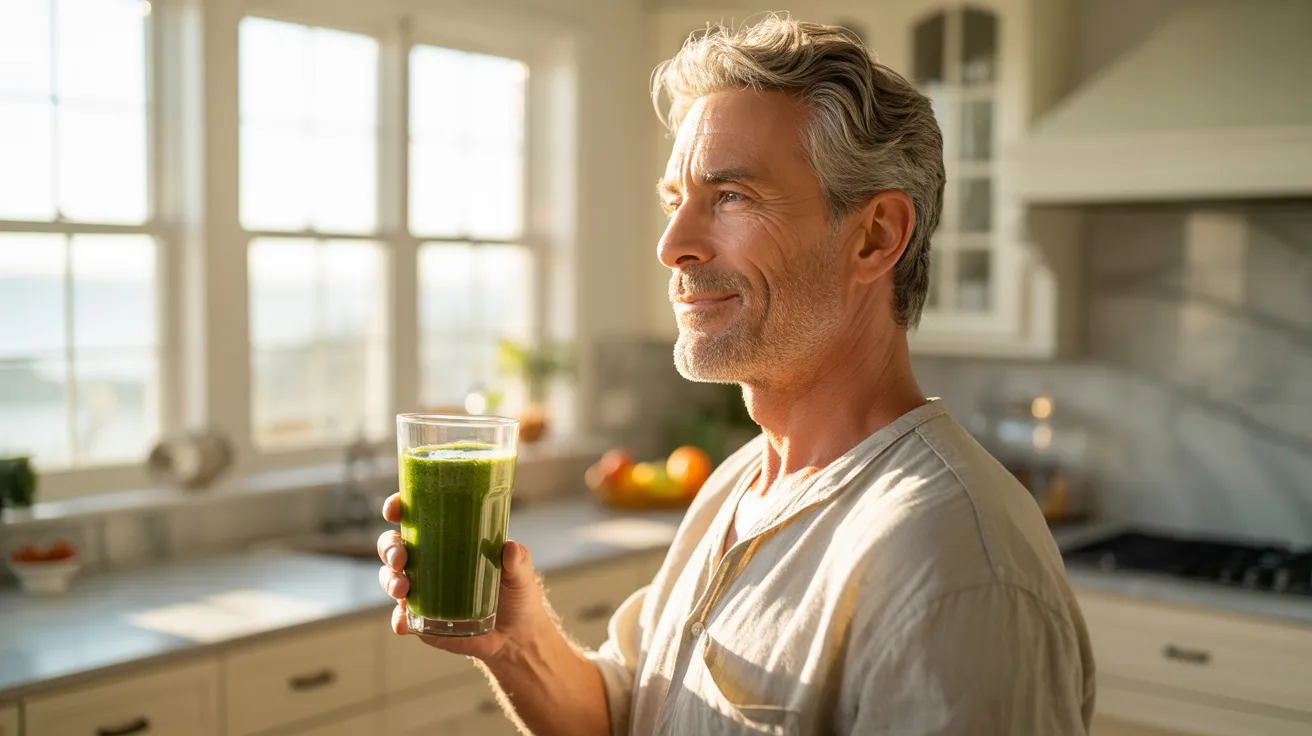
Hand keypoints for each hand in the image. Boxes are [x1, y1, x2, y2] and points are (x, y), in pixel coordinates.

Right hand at [377, 493, 551, 661]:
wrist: (517, 635)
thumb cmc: (516, 593)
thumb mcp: (520, 572)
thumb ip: (517, 560)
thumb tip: (510, 548)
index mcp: (447, 540)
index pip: (416, 518)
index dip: (398, 509)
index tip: (395, 509)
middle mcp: (429, 562)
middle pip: (394, 546)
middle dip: (390, 548)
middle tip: (401, 558)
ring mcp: (423, 591)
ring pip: (391, 578)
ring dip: (390, 580)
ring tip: (403, 588)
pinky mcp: (423, 620)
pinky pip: (402, 618)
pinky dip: (399, 619)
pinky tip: (404, 621)